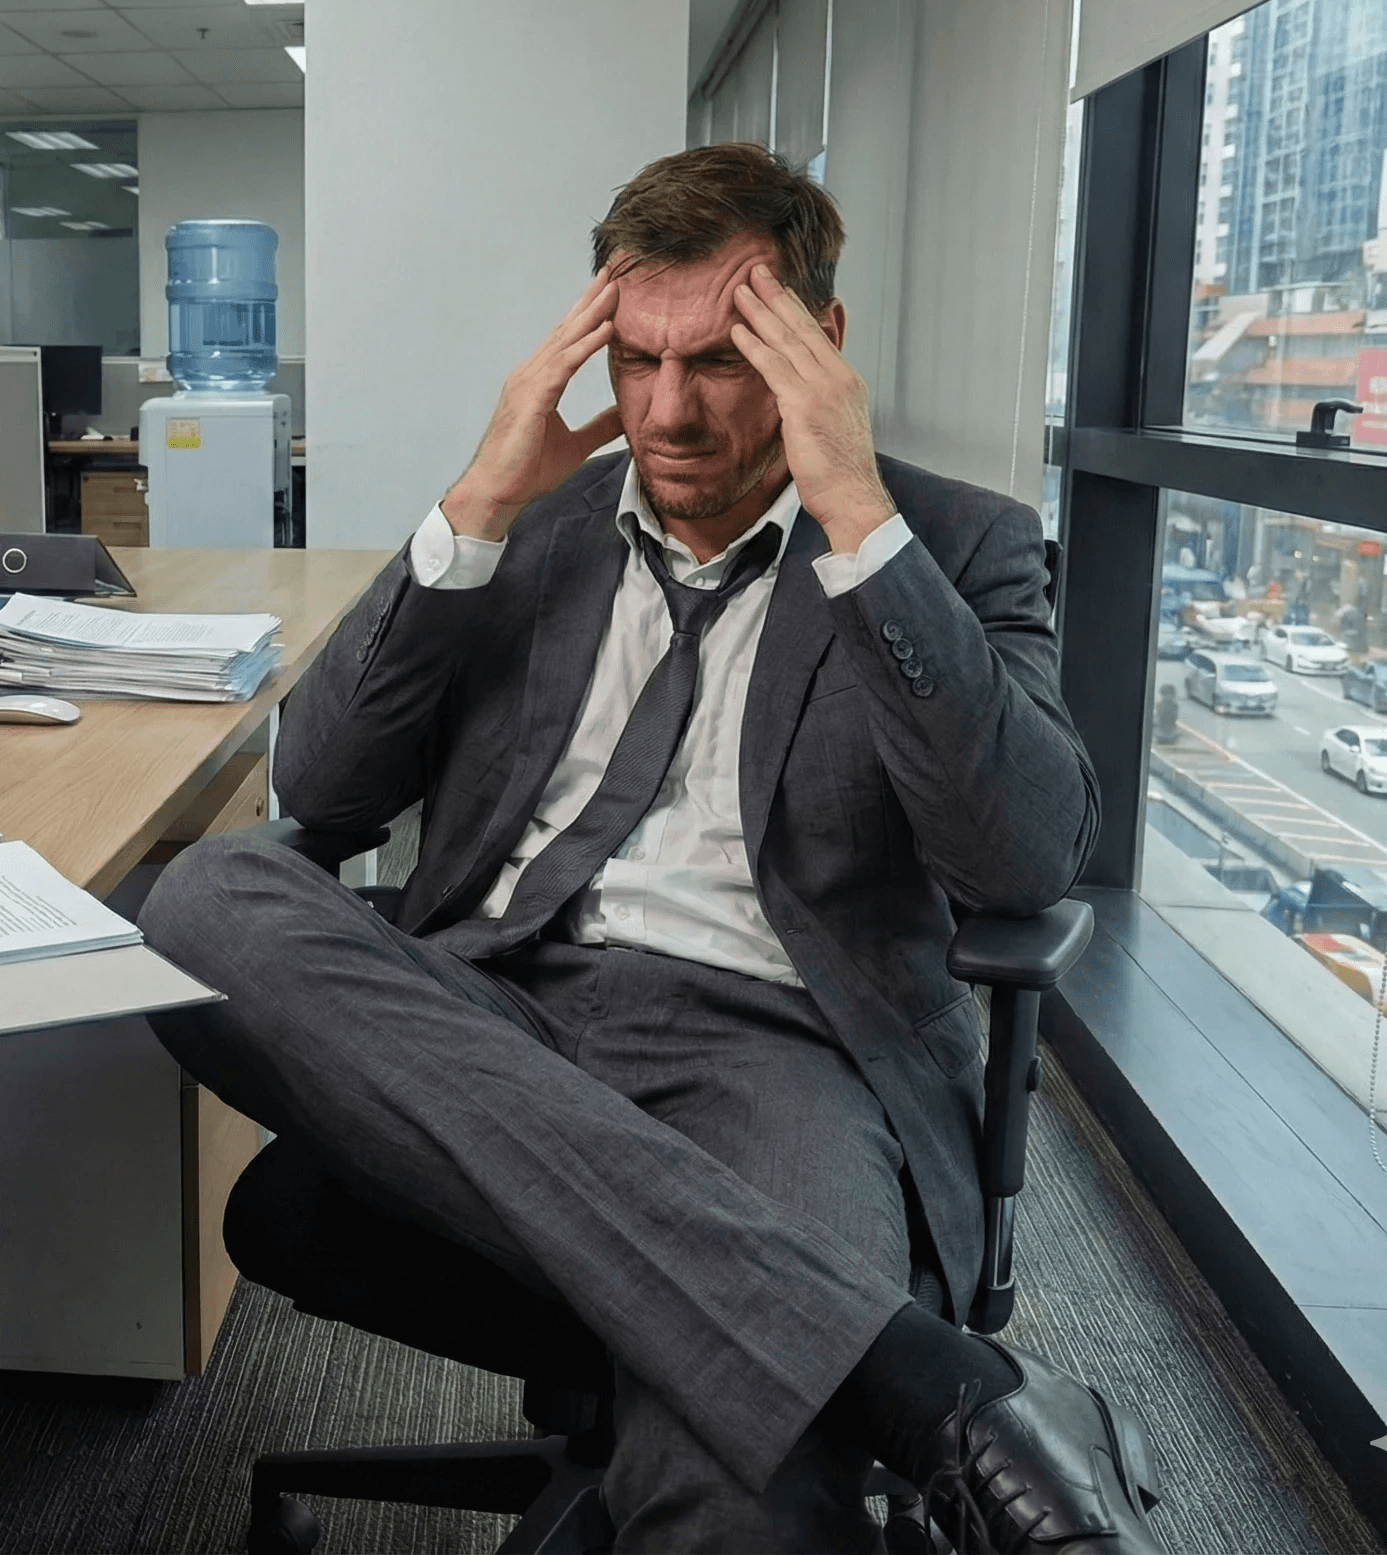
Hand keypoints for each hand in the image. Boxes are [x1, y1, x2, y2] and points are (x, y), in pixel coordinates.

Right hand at [441, 269, 624, 539]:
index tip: (612, 291)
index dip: (590, 314)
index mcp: (539, 382)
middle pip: (566, 329)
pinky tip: (606, 330)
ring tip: (616, 288)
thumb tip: (625, 415)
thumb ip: (599, 427)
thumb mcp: (575, 446)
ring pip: (565, 340)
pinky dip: (586, 346)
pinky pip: (563, 366)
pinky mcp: (531, 399)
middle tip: (615, 270)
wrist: (497, 493)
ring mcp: (528, 384)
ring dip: (592, 313)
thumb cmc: (526, 472)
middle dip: (591, 299)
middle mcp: (530, 374)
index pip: (568, 340)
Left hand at [730, 264, 895, 551]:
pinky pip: (774, 368)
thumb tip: (796, 402)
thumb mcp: (832, 431)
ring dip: (760, 313)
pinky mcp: (805, 405)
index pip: (817, 336)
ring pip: (787, 341)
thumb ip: (816, 408)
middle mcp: (838, 377)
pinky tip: (737, 331)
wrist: (853, 498)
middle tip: (756, 270)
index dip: (796, 310)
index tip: (779, 290)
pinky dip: (754, 347)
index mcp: (846, 381)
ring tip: (738, 291)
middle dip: (777, 297)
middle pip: (802, 327)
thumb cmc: (841, 476)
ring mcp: (823, 389)